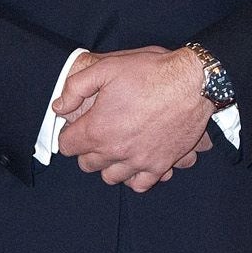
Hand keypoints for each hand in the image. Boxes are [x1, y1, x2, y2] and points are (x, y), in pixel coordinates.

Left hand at [53, 45, 214, 191]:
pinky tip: (135, 160)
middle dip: (87, 149)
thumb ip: (75, 87)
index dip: (68, 133)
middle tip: (96, 132)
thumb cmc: (149, 72)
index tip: (76, 125)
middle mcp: (116, 151)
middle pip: (87, 164)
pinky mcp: (161, 165)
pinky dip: (134, 177)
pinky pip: (140, 184)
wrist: (192, 82)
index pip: (67, 146)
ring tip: (115, 146)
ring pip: (111, 177)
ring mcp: (139, 161)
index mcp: (98, 129)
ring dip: (108, 164)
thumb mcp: (106, 67)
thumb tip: (59, 106)